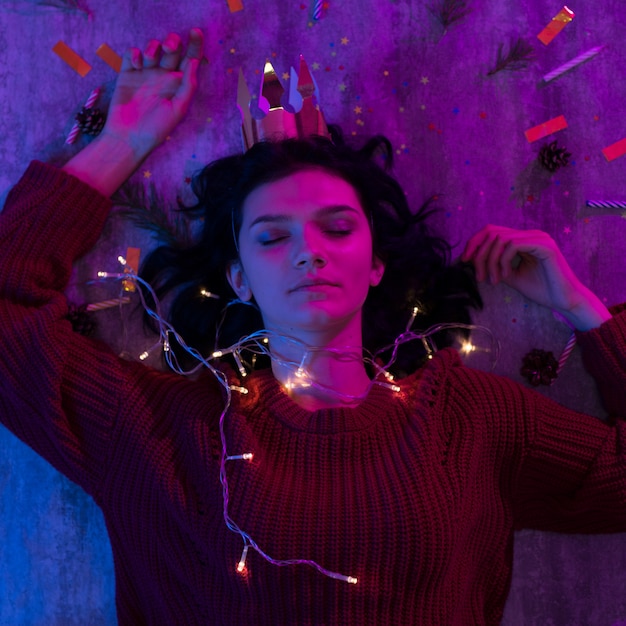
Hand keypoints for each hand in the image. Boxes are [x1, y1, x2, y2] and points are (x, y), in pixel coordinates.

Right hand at [103, 28, 203, 158]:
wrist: (129, 137)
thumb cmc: (157, 128)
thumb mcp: (178, 109)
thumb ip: (188, 85)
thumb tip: (194, 61)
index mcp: (179, 84)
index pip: (190, 59)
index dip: (195, 44)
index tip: (195, 32)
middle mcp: (164, 76)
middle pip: (171, 49)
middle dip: (172, 42)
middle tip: (169, 48)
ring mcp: (145, 74)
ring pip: (152, 48)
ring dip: (152, 46)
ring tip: (149, 57)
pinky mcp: (128, 74)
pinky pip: (131, 54)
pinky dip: (134, 53)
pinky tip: (136, 63)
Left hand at [462, 225, 610, 329]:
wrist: (565, 301)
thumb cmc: (541, 289)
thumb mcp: (509, 275)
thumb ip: (494, 265)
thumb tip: (471, 260)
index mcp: (523, 239)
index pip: (491, 231)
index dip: (474, 243)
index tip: (464, 261)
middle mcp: (530, 234)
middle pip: (492, 232)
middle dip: (479, 254)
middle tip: (479, 277)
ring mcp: (538, 238)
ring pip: (501, 238)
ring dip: (490, 261)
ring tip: (493, 280)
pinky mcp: (544, 246)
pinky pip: (513, 245)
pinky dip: (502, 261)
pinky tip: (504, 276)